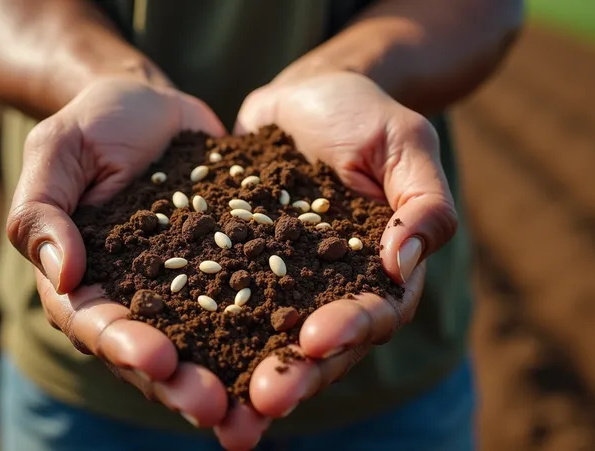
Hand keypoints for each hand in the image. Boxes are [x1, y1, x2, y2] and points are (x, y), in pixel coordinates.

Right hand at [6, 77, 230, 427]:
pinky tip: (292, 355)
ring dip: (224, 378)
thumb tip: (62, 274)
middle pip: (149, 353)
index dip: (124, 347)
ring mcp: (178, 289)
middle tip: (216, 409)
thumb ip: (44, 210)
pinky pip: (241, 306)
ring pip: (198, 345)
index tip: (159, 360)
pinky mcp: (221, 271)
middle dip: (179, 384)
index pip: (94, 324)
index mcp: (80, 278)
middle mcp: (129, 295)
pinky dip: (262, 334)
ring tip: (256, 408)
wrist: (151, 106)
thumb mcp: (58, 151)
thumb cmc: (94, 123)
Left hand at [218, 71, 457, 444]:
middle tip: (262, 401)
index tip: (314, 341)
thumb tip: (401, 266)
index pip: (374, 316)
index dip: (348, 332)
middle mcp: (332, 290)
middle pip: (319, 348)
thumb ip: (421, 202)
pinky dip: (201, 330)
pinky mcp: (239, 268)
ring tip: (214, 403)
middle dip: (294, 375)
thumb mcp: (404, 142)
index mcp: (382, 273)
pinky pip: (220, 302)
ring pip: (268, 340)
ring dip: (245, 373)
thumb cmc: (364, 114)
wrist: (304, 97)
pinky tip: (173, 353)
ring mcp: (284, 284)